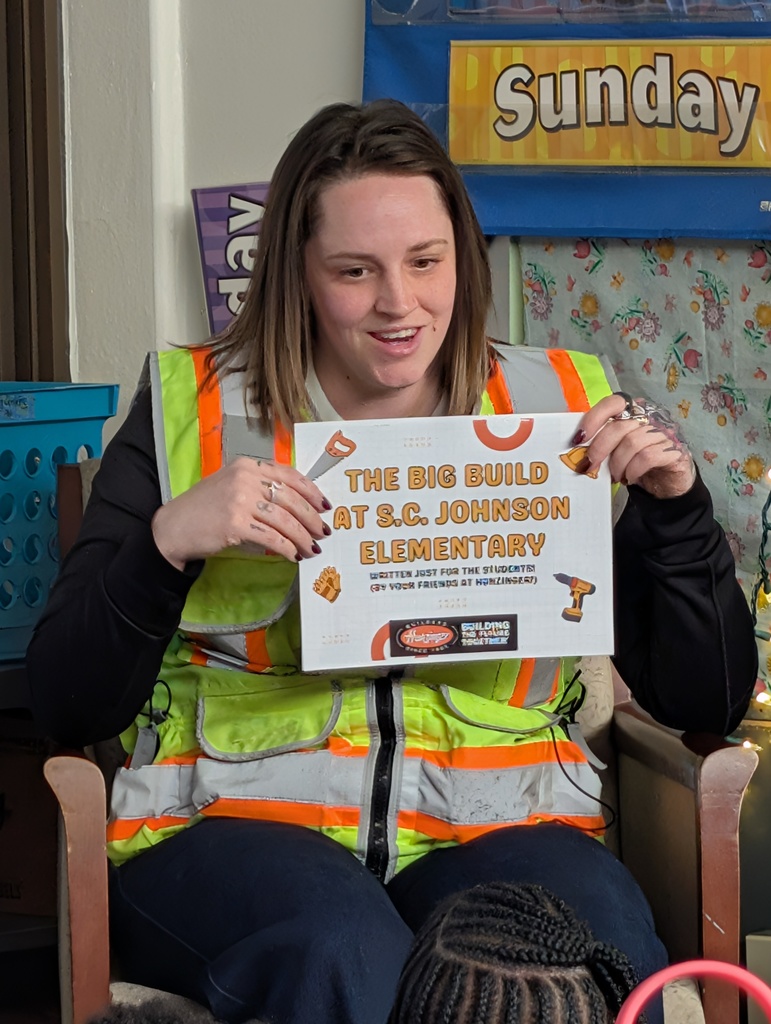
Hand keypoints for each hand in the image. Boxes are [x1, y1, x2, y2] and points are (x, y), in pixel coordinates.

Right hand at [151, 457, 330, 568]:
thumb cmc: (205, 509)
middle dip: (311, 518)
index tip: (324, 506)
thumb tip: (298, 505)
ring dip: (302, 537)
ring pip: (284, 520)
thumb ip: (260, 487)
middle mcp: (245, 478)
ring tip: (312, 549)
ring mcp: (239, 500)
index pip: (289, 475)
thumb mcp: (232, 486)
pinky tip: (293, 555)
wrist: (173, 527)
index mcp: (247, 465)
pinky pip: (272, 537)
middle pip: (291, 499)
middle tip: (323, 532)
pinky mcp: (235, 523)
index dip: (311, 492)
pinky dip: (286, 548)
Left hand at [573, 393, 695, 498]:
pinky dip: (633, 470)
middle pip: (619, 426)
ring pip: (632, 443)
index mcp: (634, 412)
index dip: (593, 418)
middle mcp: (651, 417)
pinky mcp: (675, 451)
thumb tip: (578, 449)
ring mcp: (665, 433)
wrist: (669, 482)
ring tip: (616, 476)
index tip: (579, 438)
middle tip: (589, 466)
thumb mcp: (618, 450)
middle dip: (599, 449)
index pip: (613, 403)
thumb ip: (603, 443)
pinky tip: (630, 477)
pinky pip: (647, 457)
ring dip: (618, 464)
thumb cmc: (638, 463)